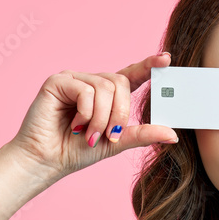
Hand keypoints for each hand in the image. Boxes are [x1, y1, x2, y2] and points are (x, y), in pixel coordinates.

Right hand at [8, 52, 178, 180]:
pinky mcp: (58, 81)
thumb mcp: (116, 142)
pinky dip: (86, 112)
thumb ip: (142, 134)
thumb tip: (172, 134)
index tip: (166, 58)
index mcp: (106, 95)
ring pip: (104, 87)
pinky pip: (85, 90)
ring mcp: (74, 79)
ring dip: (101, 118)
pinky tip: (74, 125)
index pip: (131, 75)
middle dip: (119, 113)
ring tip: (89, 134)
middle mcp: (90, 83)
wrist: (46, 161)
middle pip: (120, 82)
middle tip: (109, 135)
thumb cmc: (76, 151)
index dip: (148, 66)